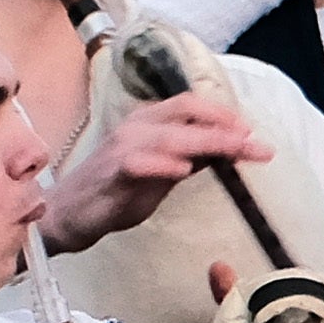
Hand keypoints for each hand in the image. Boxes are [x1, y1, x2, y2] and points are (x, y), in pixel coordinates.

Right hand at [40, 86, 270, 248]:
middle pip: (186, 115)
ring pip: (169, 135)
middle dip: (225, 128)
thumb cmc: (115, 192)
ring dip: (206, 141)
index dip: (223, 115)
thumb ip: (191, 158)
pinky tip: (184, 169)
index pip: (191, 107)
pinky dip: (162, 164)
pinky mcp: (110, 171)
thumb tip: (227, 148)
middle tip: (255, 144)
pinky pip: (138, 162)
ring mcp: (122, 147)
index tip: (252, 133)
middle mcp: (136, 126)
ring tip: (236, 149)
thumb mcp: (162, 173)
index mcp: (149, 121)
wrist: (68, 215)